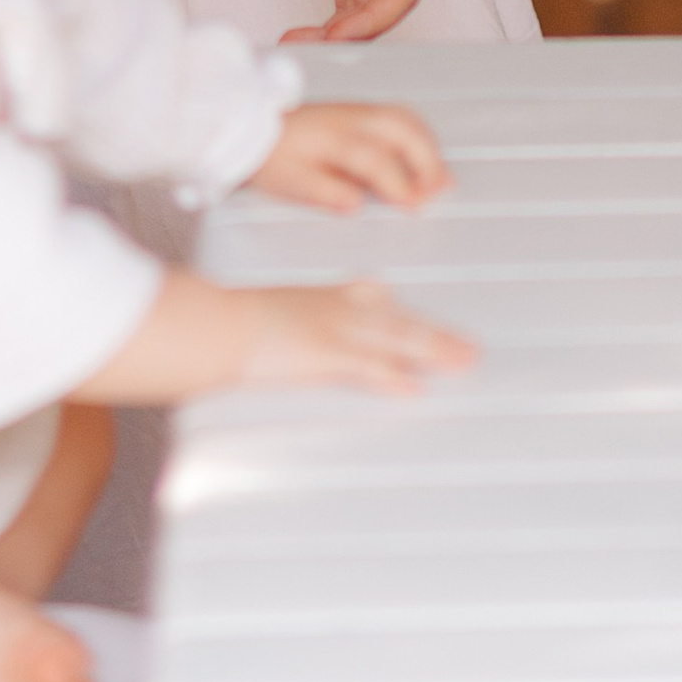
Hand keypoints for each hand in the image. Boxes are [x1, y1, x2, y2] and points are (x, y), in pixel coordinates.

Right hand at [226, 280, 472, 394]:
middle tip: (465, 346)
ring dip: (431, 351)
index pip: (365, 294)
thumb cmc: (224, 319)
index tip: (417, 310)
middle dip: (432, 334)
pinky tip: (414, 386)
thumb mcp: (254, 311)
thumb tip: (268, 328)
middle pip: (393, 320)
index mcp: (315, 297)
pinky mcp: (326, 354)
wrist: (217, 323)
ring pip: (394, 339)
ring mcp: (332, 330)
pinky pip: (368, 366)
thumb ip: (273, 319)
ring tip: (462, 361)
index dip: (392, 306)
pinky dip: (393, 376)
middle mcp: (331, 309)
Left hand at [248, 98, 447, 209]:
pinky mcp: (360, 110)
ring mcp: (357, 110)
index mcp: (331, 138)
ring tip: (440, 178)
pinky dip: (419, 134)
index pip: (374, 158)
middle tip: (439, 192)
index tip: (413, 206)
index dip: (397, 183)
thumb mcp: (290, 183)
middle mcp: (350, 118)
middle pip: (399, 128)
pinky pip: (398, 114)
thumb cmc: (272, 157)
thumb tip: (356, 204)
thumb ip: (324, 193)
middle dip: (425, 160)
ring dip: (427, 146)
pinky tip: (424, 155)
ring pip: (404, 118)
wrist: (254, 125)